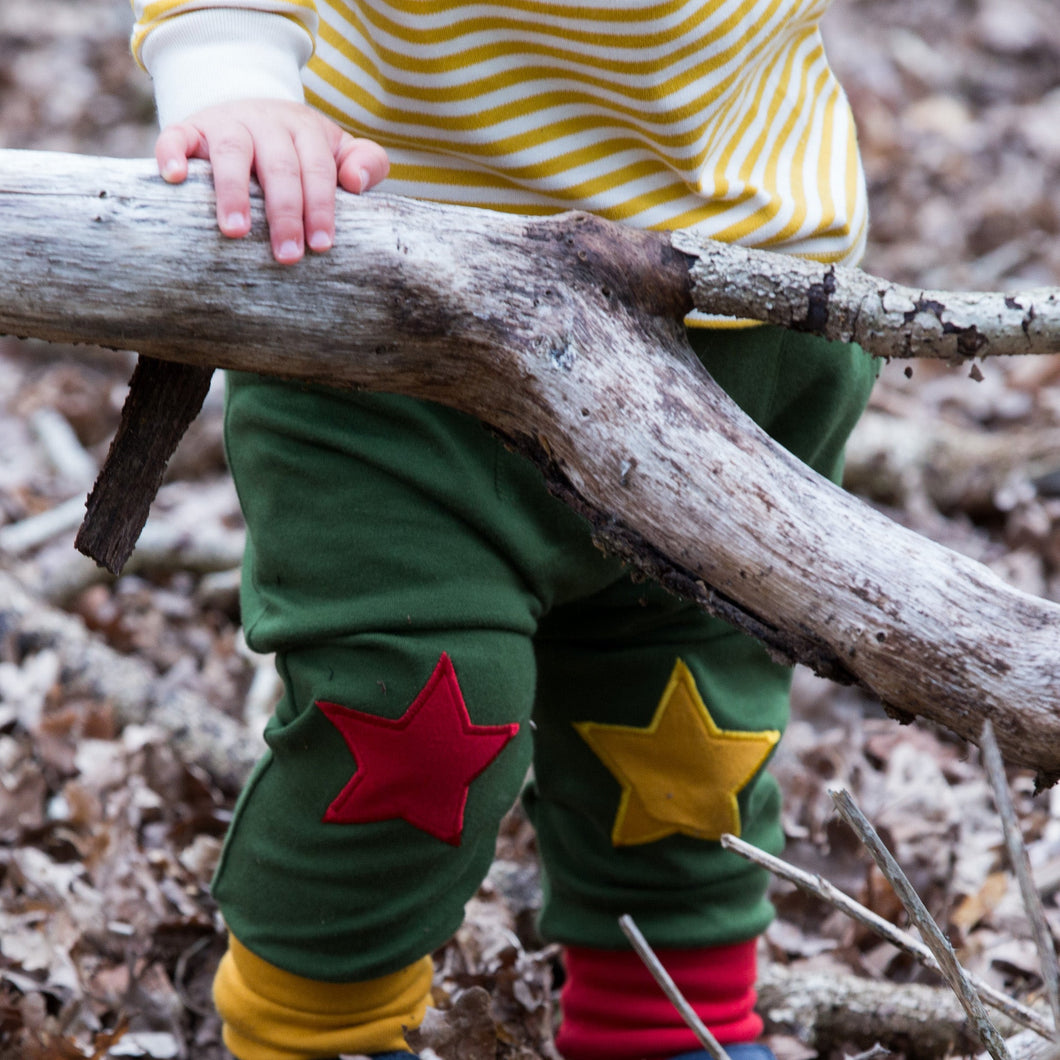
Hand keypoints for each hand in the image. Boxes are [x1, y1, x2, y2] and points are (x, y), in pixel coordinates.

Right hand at [155, 98, 388, 263]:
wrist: (252, 108)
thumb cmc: (302, 148)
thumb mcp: (338, 150)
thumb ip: (367, 162)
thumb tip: (357, 182)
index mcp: (305, 130)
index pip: (317, 169)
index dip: (320, 206)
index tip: (321, 245)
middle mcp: (266, 122)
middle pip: (278, 166)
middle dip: (284, 211)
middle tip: (287, 254)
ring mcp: (226, 123)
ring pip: (231, 152)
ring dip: (233, 191)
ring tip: (235, 231)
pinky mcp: (191, 127)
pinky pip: (176, 134)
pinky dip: (171, 153)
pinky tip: (174, 178)